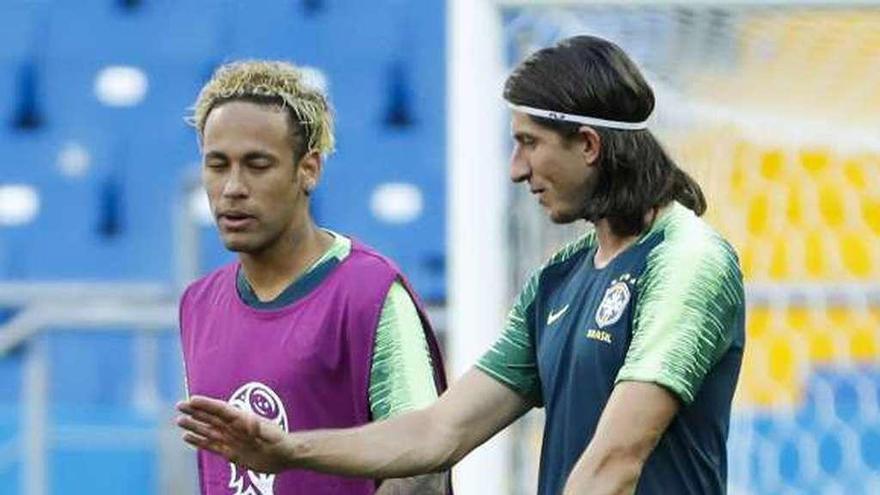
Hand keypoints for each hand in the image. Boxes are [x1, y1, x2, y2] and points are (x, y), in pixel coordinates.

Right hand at [176, 395, 292, 473]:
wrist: (284, 456)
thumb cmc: (281, 443)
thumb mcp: (272, 435)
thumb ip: (260, 430)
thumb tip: (249, 422)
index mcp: (243, 420)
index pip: (221, 410)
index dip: (207, 404)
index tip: (192, 399)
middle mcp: (234, 428)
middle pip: (211, 418)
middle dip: (196, 411)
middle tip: (179, 405)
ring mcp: (231, 439)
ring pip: (208, 431)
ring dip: (194, 426)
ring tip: (179, 421)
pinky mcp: (230, 452)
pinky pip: (211, 446)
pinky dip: (198, 442)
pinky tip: (187, 438)